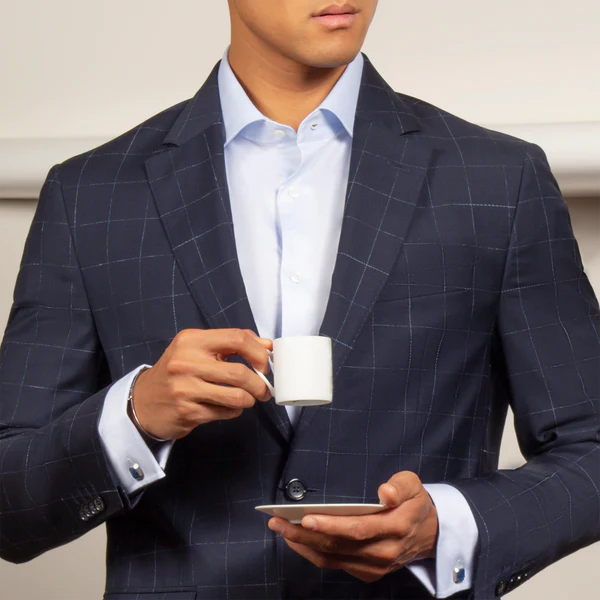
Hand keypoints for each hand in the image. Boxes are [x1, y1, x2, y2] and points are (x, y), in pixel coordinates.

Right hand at [131, 328, 271, 439]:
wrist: (143, 401)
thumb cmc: (176, 372)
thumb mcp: (197, 349)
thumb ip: (231, 344)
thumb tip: (267, 345)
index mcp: (192, 340)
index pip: (237, 338)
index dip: (258, 352)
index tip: (265, 363)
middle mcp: (186, 362)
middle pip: (239, 372)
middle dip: (259, 384)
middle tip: (263, 389)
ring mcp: (185, 388)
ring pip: (236, 396)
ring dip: (249, 400)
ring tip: (248, 399)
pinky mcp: (187, 412)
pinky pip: (225, 413)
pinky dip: (234, 411)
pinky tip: (228, 407)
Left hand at [268, 471, 437, 582]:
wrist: (429, 533)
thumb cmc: (415, 504)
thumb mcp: (414, 485)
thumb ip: (400, 486)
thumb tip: (385, 492)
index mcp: (396, 527)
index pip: (358, 529)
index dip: (331, 525)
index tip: (306, 517)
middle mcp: (384, 552)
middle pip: (338, 546)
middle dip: (304, 534)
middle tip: (278, 521)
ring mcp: (375, 566)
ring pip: (332, 558)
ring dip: (303, 545)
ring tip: (281, 529)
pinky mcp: (368, 572)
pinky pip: (335, 564)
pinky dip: (313, 554)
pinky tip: (298, 540)